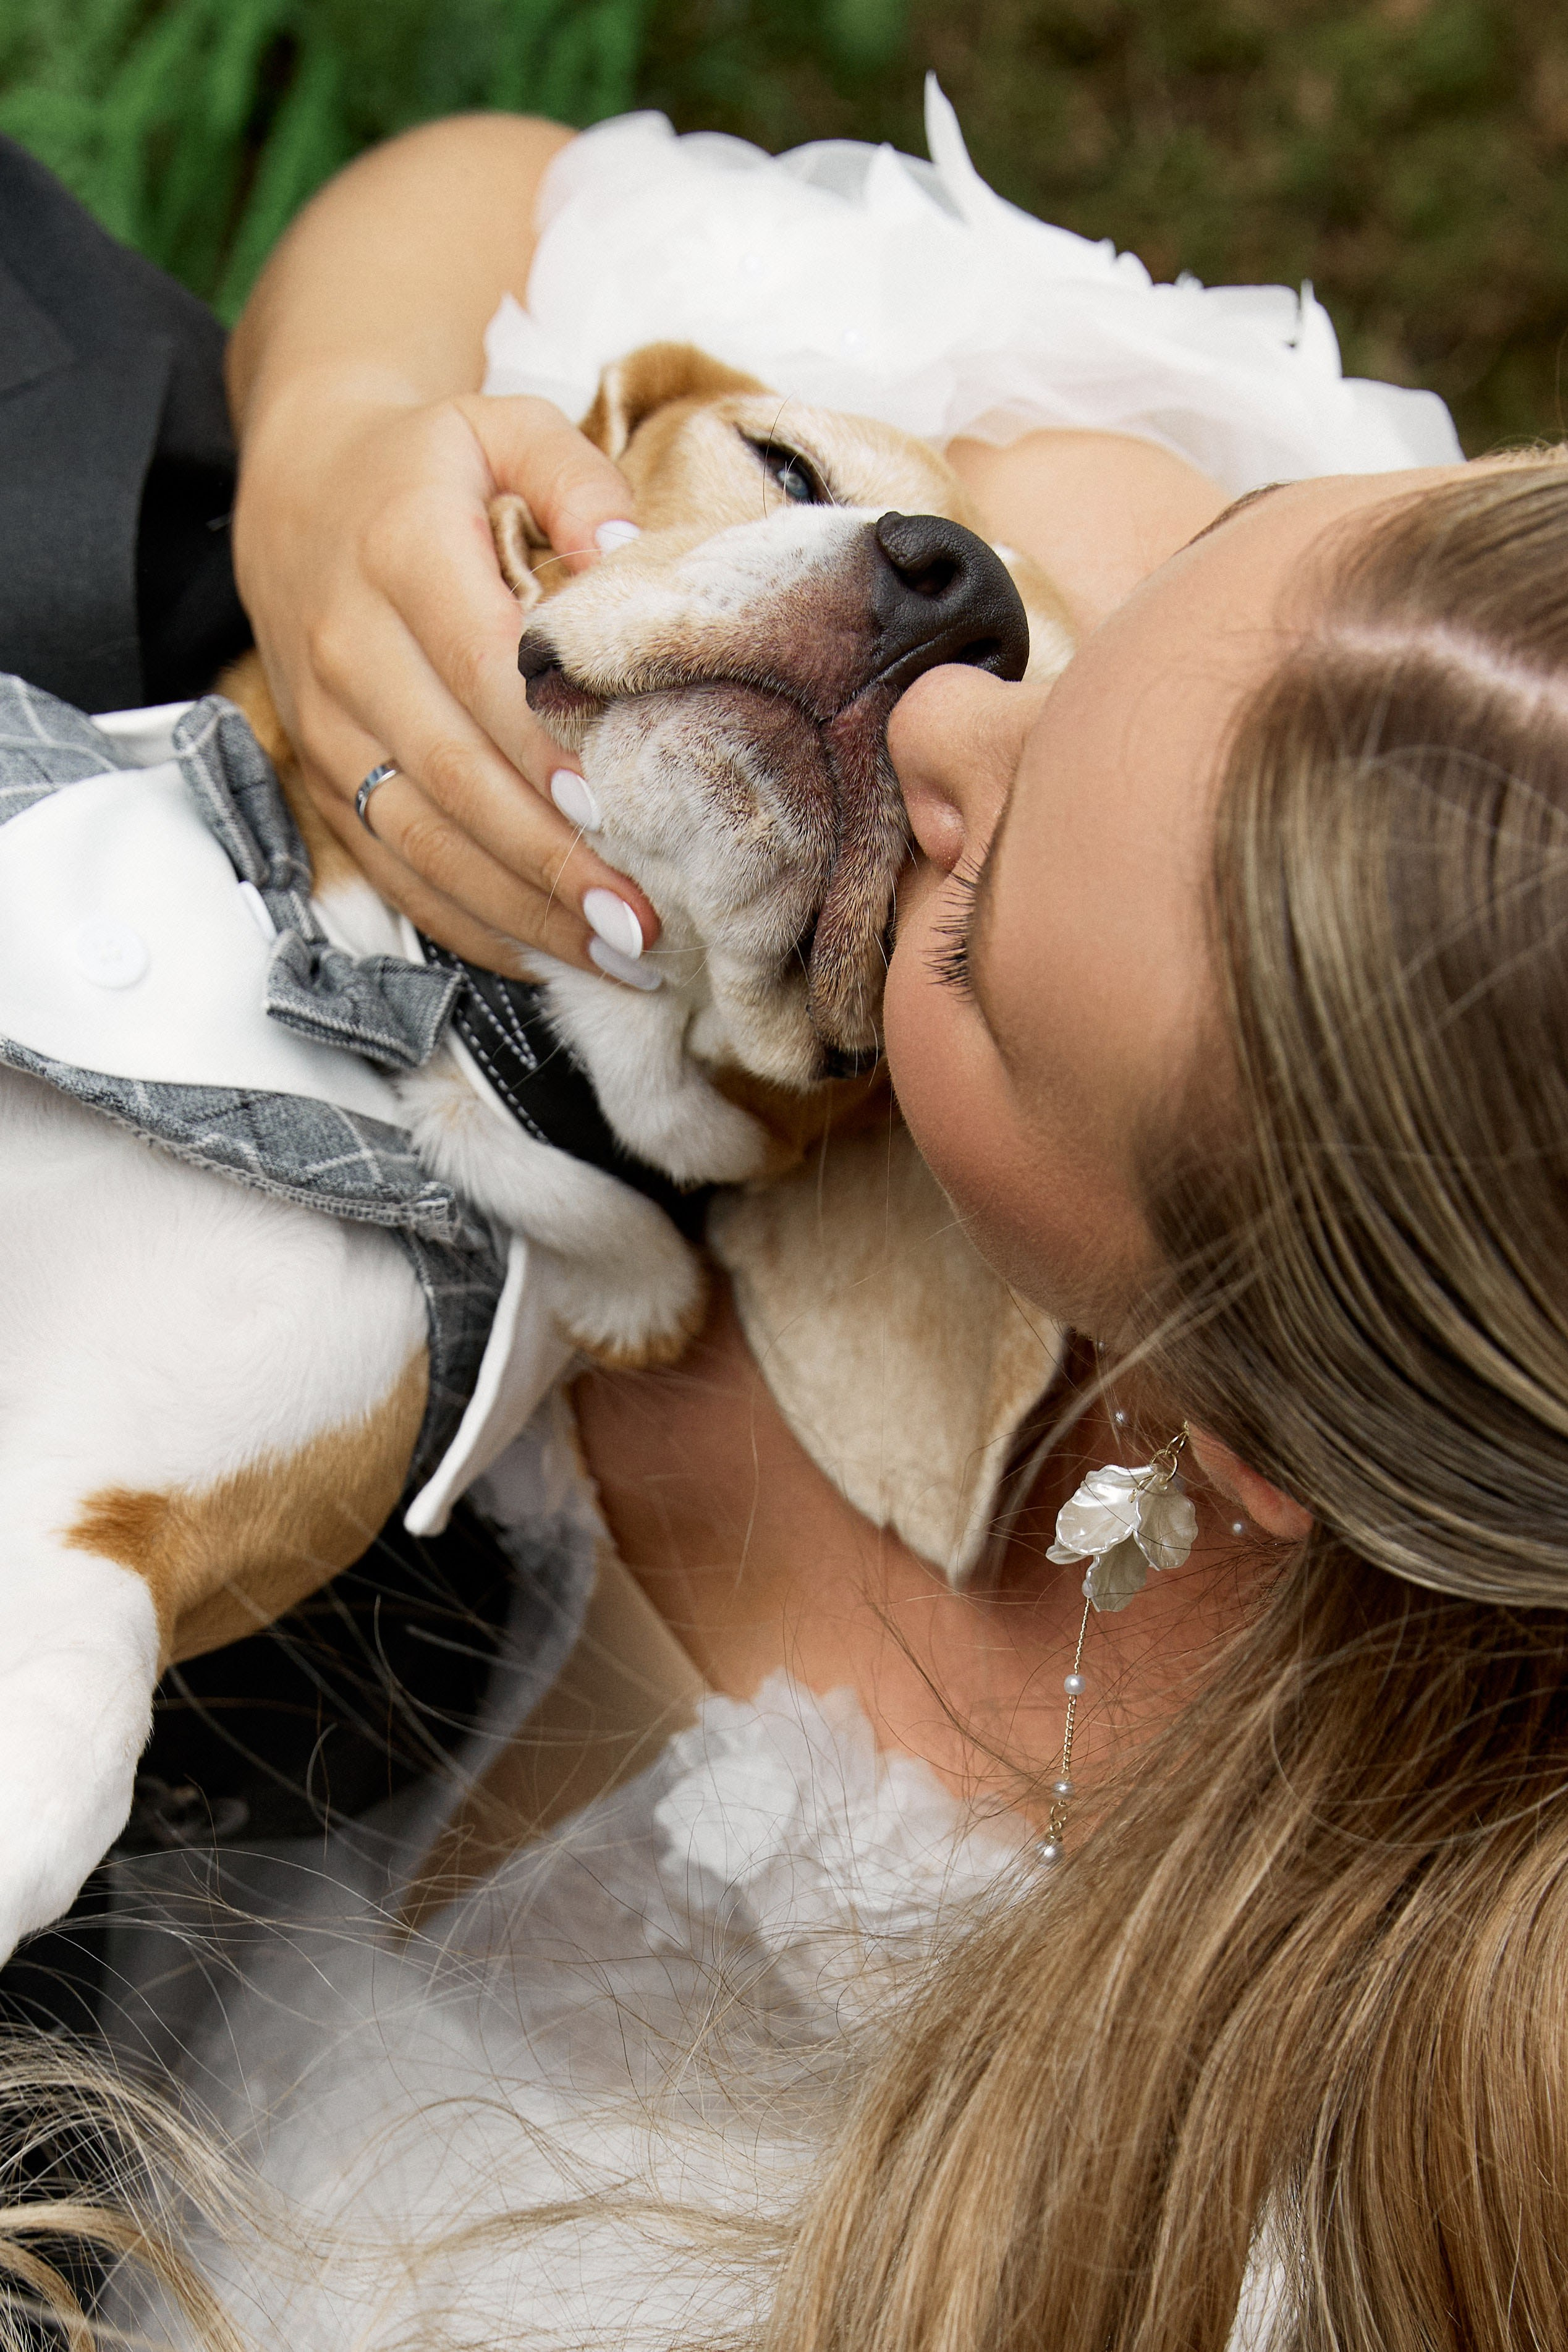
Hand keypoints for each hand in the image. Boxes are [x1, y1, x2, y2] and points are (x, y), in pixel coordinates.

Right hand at [232, 382, 660, 979]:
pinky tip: (546, 953)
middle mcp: (349, 648)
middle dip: (551, 859)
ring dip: (520, 910)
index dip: (544, 750)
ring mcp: (327, 726)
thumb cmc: (426, 467)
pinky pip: (392, 869)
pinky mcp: (323, 779)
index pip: (478, 671)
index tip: (615, 811)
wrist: (298, 487)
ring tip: (615, 953)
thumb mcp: (501, 426)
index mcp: (400, 553)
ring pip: (422, 840)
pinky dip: (468, 922)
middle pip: (455, 775)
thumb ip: (575, 477)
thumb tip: (630, 556)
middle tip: (641, 917)